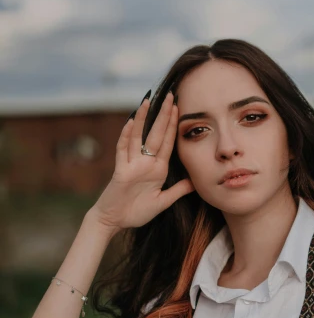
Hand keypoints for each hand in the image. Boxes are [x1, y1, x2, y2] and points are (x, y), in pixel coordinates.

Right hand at [90, 92, 194, 230]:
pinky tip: (131, 122)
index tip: (180, 108)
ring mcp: (132, 164)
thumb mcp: (162, 202)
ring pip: (138, 137)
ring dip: (143, 119)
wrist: (114, 221)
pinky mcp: (120, 171)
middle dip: (164, 115)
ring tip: (148, 100)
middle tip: (171, 95)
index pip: (168, 143)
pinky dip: (126, 136)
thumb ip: (178, 191)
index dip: (174, 126)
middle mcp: (145, 163)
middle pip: (156, 134)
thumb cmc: (136, 212)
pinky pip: (122, 151)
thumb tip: (194, 182)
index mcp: (157, 169)